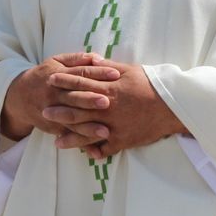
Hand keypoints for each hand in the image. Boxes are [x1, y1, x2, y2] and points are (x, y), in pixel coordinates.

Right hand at [2, 52, 121, 140]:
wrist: (20, 97)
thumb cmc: (45, 76)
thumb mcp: (56, 62)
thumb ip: (77, 59)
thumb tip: (98, 57)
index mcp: (58, 75)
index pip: (80, 73)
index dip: (98, 73)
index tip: (115, 74)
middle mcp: (54, 94)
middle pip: (74, 96)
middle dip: (90, 100)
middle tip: (107, 102)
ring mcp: (53, 112)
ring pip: (72, 119)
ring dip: (88, 127)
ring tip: (105, 132)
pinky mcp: (53, 126)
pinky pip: (69, 135)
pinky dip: (82, 142)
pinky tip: (96, 148)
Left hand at [40, 57, 185, 159]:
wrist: (173, 105)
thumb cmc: (152, 85)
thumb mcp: (129, 70)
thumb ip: (108, 67)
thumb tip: (92, 61)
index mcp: (108, 89)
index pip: (80, 84)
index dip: (64, 82)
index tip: (50, 81)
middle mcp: (107, 109)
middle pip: (78, 110)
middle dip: (59, 111)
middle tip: (42, 112)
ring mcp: (113, 126)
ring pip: (87, 133)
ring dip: (70, 137)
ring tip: (56, 141)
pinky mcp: (123, 140)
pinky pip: (105, 149)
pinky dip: (95, 152)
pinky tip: (85, 154)